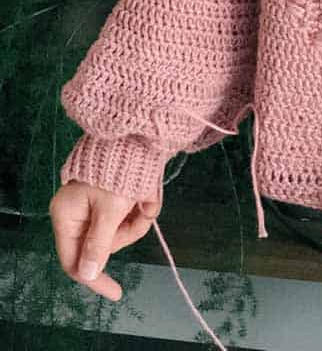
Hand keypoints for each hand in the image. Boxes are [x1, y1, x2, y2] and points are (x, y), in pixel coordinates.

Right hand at [49, 180, 161, 301]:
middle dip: (127, 232)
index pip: (73, 260)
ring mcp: (96, 203)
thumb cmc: (119, 171)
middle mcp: (77, 212)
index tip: (117, 292)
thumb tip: (86, 274)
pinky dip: (142, 206)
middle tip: (142, 214)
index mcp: (66, 216)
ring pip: (120, 229)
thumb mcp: (110, 210)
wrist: (138, 134)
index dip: (94, 278)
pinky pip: (129, 214)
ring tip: (148, 199)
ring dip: (139, 218)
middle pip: (103, 244)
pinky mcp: (114, 195)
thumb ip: (98, 244)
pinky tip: (150, 194)